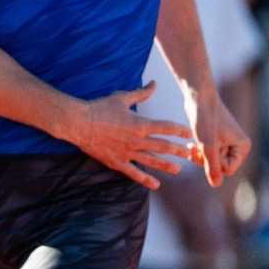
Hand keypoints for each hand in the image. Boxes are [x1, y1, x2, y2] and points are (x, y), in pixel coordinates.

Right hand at [67, 83, 193, 188]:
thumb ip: (141, 93)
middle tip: (190, 154)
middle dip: (179, 150)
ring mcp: (127, 152)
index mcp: (140, 124)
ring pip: (152, 161)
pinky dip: (145, 179)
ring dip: (167, 165)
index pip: (167, 128)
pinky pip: (133, 172)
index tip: (190, 134)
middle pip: (163, 146)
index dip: (180, 131)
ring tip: (178, 169)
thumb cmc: (99, 108)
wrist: (78, 123)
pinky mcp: (116, 161)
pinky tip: (156, 184)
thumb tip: (154, 84)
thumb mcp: (121, 98)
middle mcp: (136, 140)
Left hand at [188, 91, 251, 188]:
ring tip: (192, 146)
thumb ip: (212, 166)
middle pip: (219, 167)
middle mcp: (238, 146)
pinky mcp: (217, 140)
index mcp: (243, 147)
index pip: (227, 169)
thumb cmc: (205, 120)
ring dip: (200, 156)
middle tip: (194, 149)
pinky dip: (199, 151)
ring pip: (211, 161)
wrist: (199, 99)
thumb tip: (216, 185)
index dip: (213, 163)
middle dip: (205, 160)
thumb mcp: (208, 146)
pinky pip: (207, 154)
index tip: (205, 151)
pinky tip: (191, 145)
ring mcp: (228, 143)